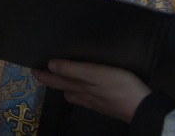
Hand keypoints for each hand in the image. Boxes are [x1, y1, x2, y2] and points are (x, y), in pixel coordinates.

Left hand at [32, 60, 150, 122]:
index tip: (32, 68)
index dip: (42, 74)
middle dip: (50, 79)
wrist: (142, 108)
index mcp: (78, 86)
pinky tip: (83, 87)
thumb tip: (50, 66)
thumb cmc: (119, 87)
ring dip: (64, 85)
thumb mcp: (96, 74)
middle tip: (42, 71)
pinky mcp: (103, 105)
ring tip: (60, 76)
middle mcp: (82, 95)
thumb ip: (73, 70)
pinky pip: (84, 97)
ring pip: (72, 94)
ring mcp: (93, 102)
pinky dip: (78, 90)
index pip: (54, 79)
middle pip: (61, 87)